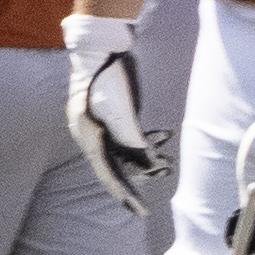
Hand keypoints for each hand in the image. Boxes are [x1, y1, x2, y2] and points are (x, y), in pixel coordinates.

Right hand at [62, 13, 169, 212]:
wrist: (103, 43)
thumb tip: (147, 165)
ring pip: (123, 150)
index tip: (140, 211)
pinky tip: (162, 137)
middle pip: (114, 165)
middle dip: (136, 179)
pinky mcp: (111, 112)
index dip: (124, 194)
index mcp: (87, 135)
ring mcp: (100, 122)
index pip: (106, 172)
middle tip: (153, 193)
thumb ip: (132, 142)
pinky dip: (145, 140)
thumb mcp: (121, 114)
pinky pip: (128, 135)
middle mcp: (90, 132)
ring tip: (167, 162)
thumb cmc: (108, 78)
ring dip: (145, 158)